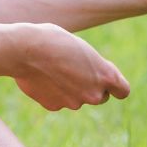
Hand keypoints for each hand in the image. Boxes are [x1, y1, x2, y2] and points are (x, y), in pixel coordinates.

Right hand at [12, 23, 131, 110]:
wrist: (24, 50)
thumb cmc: (54, 40)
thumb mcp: (82, 49)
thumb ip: (91, 67)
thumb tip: (89, 80)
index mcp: (105, 75)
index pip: (122, 91)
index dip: (114, 85)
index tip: (105, 79)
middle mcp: (93, 94)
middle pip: (99, 97)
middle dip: (90, 87)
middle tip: (75, 70)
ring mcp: (74, 103)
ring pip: (77, 98)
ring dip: (70, 89)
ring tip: (54, 69)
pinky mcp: (55, 107)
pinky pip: (59, 100)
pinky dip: (53, 92)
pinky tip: (42, 76)